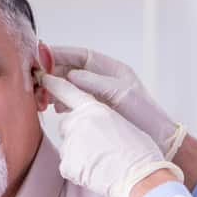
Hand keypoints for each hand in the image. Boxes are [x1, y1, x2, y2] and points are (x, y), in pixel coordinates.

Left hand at [41, 74, 183, 196]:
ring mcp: (70, 143)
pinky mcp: (66, 164)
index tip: (44, 79)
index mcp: (95, 108)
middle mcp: (78, 122)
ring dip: (79, 152)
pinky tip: (96, 173)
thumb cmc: (140, 152)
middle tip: (98, 146)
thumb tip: (95, 125)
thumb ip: (103, 118)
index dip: (55, 84)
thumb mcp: (122, 123)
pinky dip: (78, 170)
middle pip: (67, 124)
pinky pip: (68, 165)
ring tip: (102, 161)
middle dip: (77, 132)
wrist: (140, 178)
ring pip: (68, 146)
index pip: (68, 91)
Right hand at [50, 47, 185, 159]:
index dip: (61, 54)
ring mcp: (98, 97)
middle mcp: (103, 81)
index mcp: (112, 70)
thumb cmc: (146, 116)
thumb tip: (70, 74)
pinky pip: (73, 102)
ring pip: (70, 86)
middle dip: (53, 72)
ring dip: (55, 88)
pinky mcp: (95, 112)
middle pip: (72, 70)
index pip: (81, 56)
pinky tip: (55, 108)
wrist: (160, 142)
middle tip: (36, 78)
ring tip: (44, 95)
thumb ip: (96, 83)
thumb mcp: (122, 94)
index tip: (42, 55)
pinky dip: (62, 103)